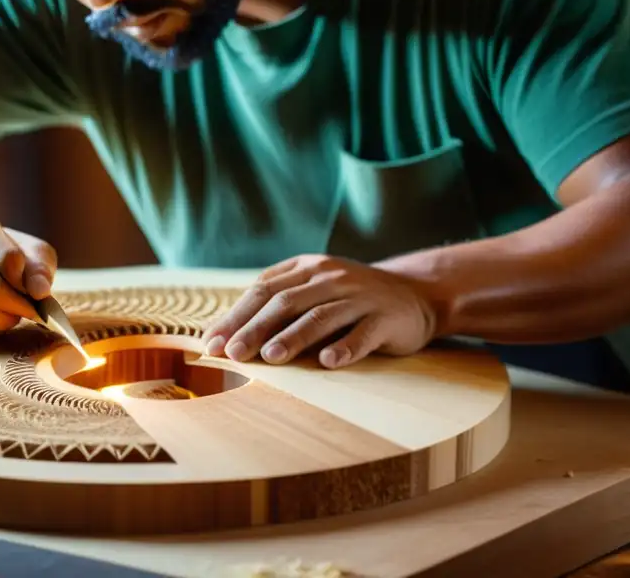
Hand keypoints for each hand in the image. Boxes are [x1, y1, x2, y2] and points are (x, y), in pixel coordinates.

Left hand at [202, 254, 439, 367]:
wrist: (416, 295)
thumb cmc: (350, 299)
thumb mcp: (314, 289)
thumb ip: (278, 302)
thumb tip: (227, 333)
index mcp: (308, 267)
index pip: (263, 290)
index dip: (236, 316)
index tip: (213, 343)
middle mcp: (332, 277)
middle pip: (286, 303)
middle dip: (254, 329)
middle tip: (232, 353)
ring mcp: (360, 297)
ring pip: (321, 316)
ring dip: (293, 338)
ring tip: (270, 357)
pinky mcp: (386, 318)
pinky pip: (363, 334)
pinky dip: (345, 348)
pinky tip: (328, 363)